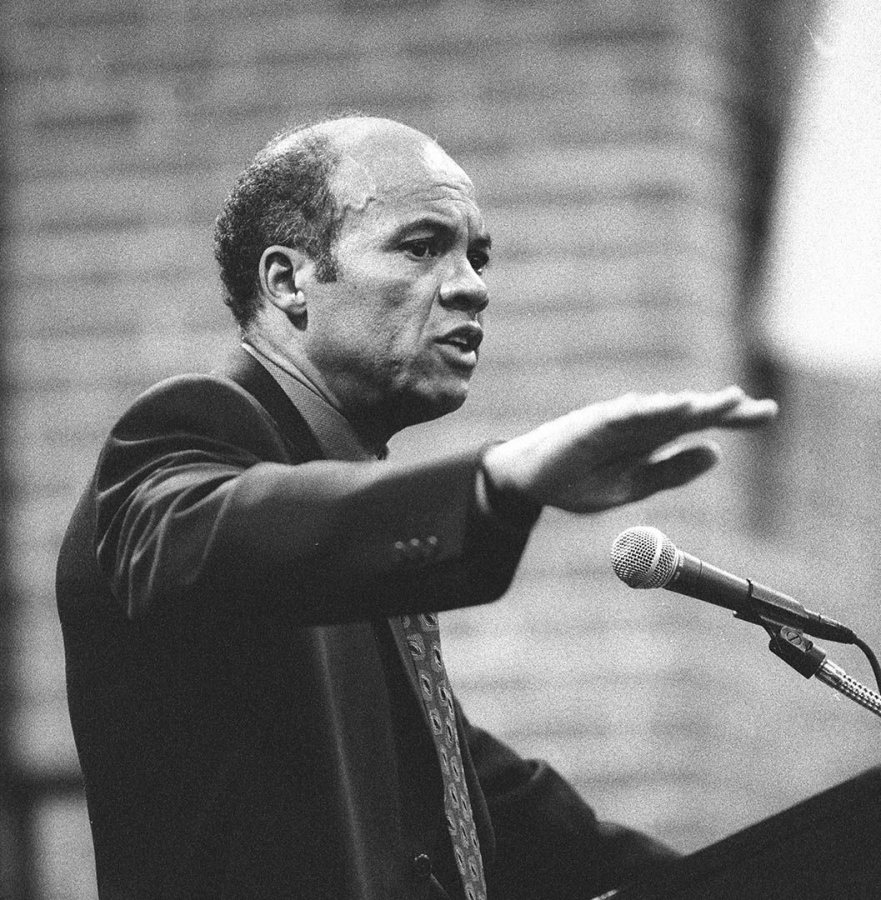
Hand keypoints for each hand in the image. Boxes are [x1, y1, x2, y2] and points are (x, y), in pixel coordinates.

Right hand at [482, 386, 777, 513]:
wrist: (529, 480)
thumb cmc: (578, 480)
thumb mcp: (632, 486)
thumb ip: (671, 471)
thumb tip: (716, 453)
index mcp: (650, 439)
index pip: (697, 424)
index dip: (732, 418)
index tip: (768, 413)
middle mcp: (637, 424)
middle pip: (685, 412)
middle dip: (721, 409)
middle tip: (755, 405)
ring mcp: (614, 421)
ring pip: (660, 409)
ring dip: (693, 405)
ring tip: (727, 402)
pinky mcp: (590, 424)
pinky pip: (623, 415)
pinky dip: (649, 409)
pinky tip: (674, 407)